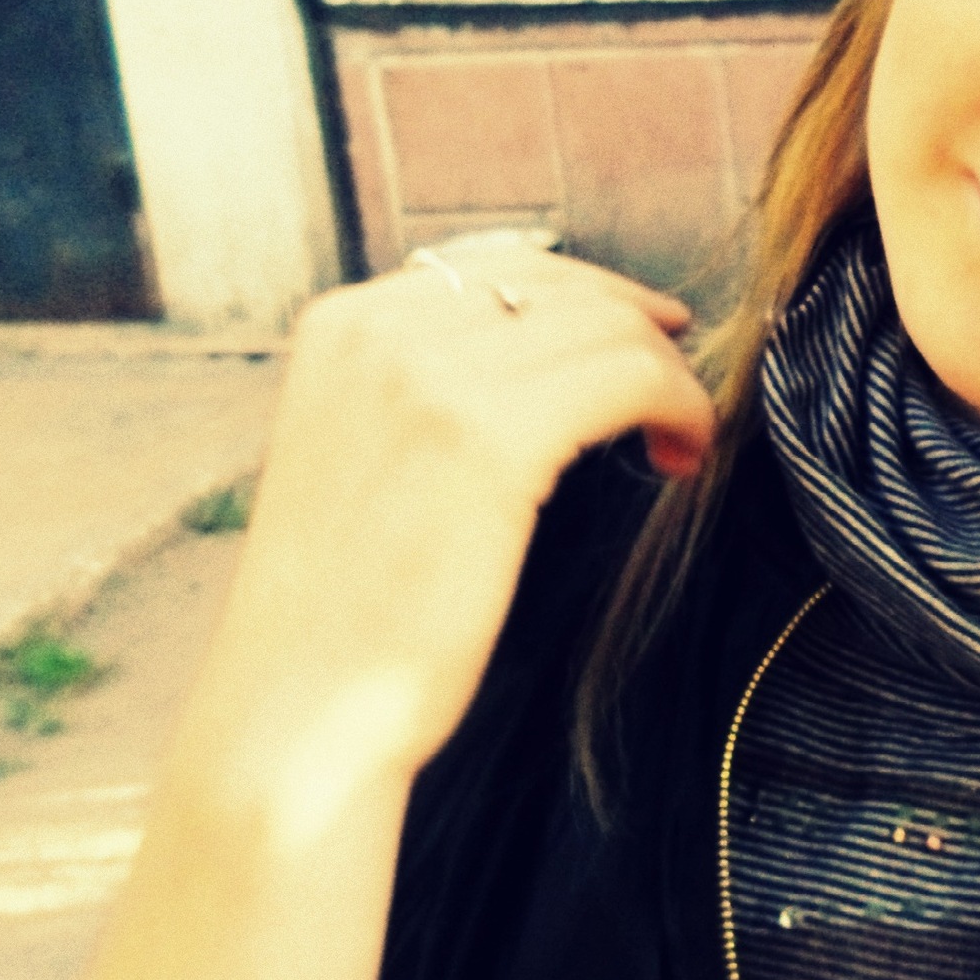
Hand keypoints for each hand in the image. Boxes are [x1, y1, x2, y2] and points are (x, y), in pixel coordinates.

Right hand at [203, 243, 715, 787]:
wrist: (297, 712)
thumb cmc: (349, 606)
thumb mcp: (367, 450)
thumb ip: (434, 379)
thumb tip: (558, 331)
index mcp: (342, 325)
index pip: (504, 267)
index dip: (594, 298)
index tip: (648, 340)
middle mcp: (378, 331)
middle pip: (565, 288)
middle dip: (637, 332)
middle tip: (674, 395)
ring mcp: (428, 377)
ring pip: (609, 327)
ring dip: (666, 377)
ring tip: (676, 440)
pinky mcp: (489, 438)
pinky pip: (633, 377)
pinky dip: (680, 406)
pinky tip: (682, 456)